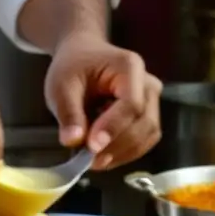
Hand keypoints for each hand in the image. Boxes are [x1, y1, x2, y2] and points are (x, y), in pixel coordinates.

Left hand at [44, 35, 161, 169]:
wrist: (83, 55)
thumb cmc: (73, 66)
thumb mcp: (61, 85)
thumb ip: (68, 113)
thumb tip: (73, 141)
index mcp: (129, 67)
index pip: (131, 104)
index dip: (113, 128)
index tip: (92, 147)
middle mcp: (148, 84)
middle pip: (144, 123)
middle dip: (117, 146)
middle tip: (89, 160)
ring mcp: (152, 101)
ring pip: (147, 135)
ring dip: (121, 153)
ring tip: (93, 159)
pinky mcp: (148, 116)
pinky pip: (143, 140)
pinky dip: (124, 152)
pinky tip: (103, 154)